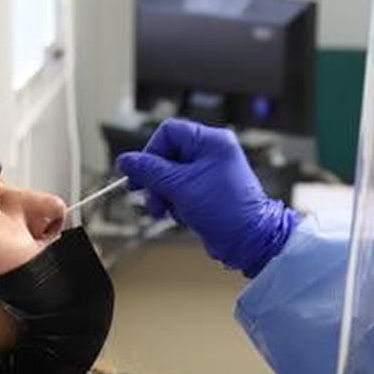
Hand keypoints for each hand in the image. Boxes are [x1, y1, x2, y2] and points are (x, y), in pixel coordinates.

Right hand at [115, 119, 297, 276]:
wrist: (248, 240)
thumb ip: (150, 171)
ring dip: (164, 195)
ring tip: (165, 211)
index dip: (151, 152)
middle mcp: (212, 152)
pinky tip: (182, 215)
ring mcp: (210, 171)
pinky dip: (176, 203)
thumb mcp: (180, 187)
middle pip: (167, 155)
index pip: (169, 132)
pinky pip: (180, 190)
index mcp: (211, 142)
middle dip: (156, 180)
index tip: (139, 174)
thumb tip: (125, 160)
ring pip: (170, 176)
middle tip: (150, 198)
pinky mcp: (207, 190)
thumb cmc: (225, 210)